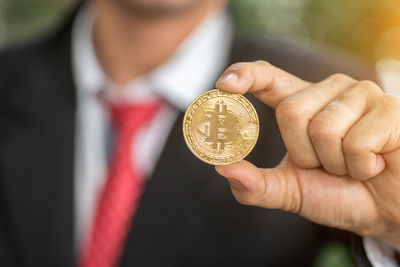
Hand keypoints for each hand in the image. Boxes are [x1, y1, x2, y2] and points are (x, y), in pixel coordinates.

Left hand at [215, 61, 399, 250]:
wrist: (383, 211)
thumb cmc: (336, 194)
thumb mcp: (288, 191)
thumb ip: (255, 185)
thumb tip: (222, 168)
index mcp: (301, 103)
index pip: (269, 77)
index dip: (246, 75)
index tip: (224, 85)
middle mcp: (329, 91)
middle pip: (291, 112)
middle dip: (305, 154)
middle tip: (327, 166)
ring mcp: (361, 95)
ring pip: (324, 128)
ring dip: (335, 163)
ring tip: (352, 165)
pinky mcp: (389, 109)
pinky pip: (357, 141)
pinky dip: (361, 167)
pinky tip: (375, 164)